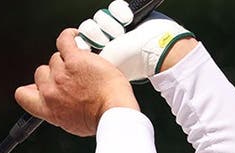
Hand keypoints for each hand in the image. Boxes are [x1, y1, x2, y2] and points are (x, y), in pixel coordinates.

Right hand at [14, 29, 138, 136]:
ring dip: (68, 59)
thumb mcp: (71, 123)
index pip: (23, 94)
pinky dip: (70, 36)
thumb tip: (52, 104)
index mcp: (47, 108)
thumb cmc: (98, 119)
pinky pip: (64, 40)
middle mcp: (50, 90)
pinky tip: (76, 37)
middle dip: (55, 73)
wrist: (112, 110)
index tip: (40, 85)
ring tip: (82, 63)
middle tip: (73, 76)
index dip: (32, 87)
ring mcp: (61, 73)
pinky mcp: (74, 59)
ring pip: (56, 58)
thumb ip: (56, 111)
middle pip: (42, 72)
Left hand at [76, 2, 196, 80]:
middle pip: (87, 27)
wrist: (158, 49)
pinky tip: (129, 21)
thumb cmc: (134, 60)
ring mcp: (116, 27)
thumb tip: (76, 49)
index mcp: (99, 54)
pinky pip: (114, 7)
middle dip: (98, 34)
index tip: (92, 47)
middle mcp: (106, 40)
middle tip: (111, 41)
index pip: (79, 41)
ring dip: (111, 25)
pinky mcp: (126, 14)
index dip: (84, 41)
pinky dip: (120, 13)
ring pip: (99, 16)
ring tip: (122, 34)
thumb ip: (88, 61)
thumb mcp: (107, 63)